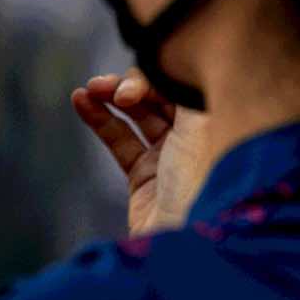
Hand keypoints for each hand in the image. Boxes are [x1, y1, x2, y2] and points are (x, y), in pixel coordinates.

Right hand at [71, 69, 209, 236]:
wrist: (188, 241)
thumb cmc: (203, 179)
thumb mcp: (198, 121)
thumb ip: (182, 86)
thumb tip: (169, 58)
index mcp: (218, 119)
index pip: (182, 82)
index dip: (154, 76)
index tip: (133, 88)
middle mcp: (197, 137)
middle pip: (158, 95)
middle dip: (129, 85)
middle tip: (107, 87)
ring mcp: (170, 158)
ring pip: (136, 115)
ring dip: (110, 97)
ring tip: (88, 88)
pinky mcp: (144, 178)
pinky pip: (119, 140)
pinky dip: (99, 119)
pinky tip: (81, 100)